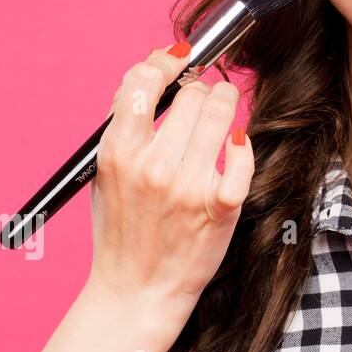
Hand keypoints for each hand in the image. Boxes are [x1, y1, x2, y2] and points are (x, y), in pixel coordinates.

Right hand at [86, 42, 253, 327]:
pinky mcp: (221, 206)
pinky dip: (242, 145)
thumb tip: (151, 75)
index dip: (164, 63)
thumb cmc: (123, 230)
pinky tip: (234, 146)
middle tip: (203, 95)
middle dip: (201, 88)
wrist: (137, 291)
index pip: (142, 83)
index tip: (178, 60)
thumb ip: (125, 127)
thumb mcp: (107, 174)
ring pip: (222, 112)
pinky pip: (243, 152)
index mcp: (119, 154)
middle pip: (192, 94)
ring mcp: (189, 186)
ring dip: (226, 103)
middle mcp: (154, 167)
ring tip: (224, 107)